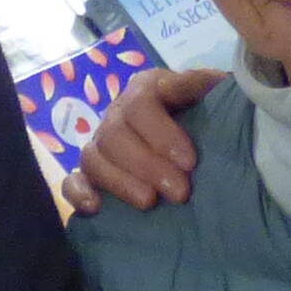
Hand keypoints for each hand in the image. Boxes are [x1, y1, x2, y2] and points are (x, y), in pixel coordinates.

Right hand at [64, 65, 218, 215]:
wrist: (198, 137)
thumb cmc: (209, 115)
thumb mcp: (214, 95)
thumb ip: (212, 87)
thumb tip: (218, 82)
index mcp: (146, 88)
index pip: (141, 103)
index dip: (162, 133)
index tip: (190, 162)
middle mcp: (118, 112)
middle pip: (115, 134)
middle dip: (147, 165)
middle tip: (180, 192)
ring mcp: (100, 143)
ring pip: (93, 158)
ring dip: (120, 182)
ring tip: (149, 202)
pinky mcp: (90, 173)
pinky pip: (72, 181)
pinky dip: (78, 193)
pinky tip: (96, 208)